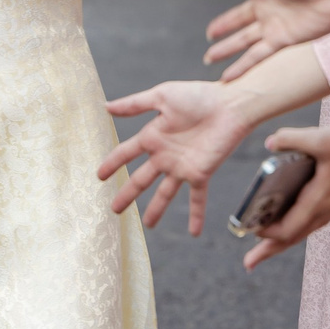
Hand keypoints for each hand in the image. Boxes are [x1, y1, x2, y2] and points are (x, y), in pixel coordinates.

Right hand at [97, 78, 260, 233]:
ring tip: (149, 226)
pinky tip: (194, 232)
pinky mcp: (200, 173)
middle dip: (127, 194)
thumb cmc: (198, 95)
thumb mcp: (162, 96)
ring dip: (156, 210)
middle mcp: (165, 155)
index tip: (99, 176)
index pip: (126, 153)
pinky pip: (197, 198)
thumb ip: (134, 104)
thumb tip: (105, 107)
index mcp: (153, 136)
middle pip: (140, 179)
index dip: (112, 163)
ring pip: (165, 193)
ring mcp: (182, 167)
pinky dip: (196, 215)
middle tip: (113, 209)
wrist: (230, 105)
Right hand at [203, 0, 329, 76]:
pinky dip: (241, 66)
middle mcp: (264, 2)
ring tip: (209, 58)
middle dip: (222, 26)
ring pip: (243, 39)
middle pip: (236, 17)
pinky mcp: (282, 40)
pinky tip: (228, 76)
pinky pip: (256, 55)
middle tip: (208, 35)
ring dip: (226, 49)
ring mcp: (272, 23)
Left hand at [239, 117, 329, 269]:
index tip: (247, 230)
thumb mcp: (320, 138)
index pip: (287, 228)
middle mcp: (325, 210)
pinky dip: (293, 228)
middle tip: (248, 264)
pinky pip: (309, 222)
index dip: (266, 233)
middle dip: (268, 251)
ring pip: (301, 231)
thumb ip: (291, 139)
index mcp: (318, 201)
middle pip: (292, 238)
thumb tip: (269, 144)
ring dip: (281, 241)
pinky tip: (285, 220)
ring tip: (262, 249)